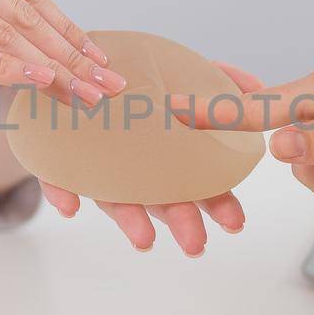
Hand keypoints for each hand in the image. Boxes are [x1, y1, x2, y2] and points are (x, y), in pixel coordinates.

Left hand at [38, 62, 258, 255]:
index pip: (199, 184)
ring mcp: (98, 169)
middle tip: (195, 244)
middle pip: (161, 200)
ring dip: (130, 220)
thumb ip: (218, 80)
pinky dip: (64, 192)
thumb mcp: (182, 71)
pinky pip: (58, 179)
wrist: (75, 70)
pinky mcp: (58, 161)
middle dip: (181, 222)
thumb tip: (255, 87)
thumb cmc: (134, 80)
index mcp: (169, 154)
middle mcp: (136, 168)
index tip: (235, 223)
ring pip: (115, 200)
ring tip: (145, 240)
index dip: (218, 203)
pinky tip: (71, 207)